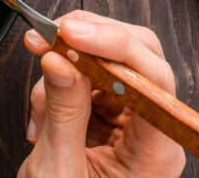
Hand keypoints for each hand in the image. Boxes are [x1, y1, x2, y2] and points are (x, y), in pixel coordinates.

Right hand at [18, 11, 185, 177]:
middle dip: (92, 41)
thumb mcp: (59, 171)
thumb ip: (62, 111)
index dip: (115, 45)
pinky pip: (90, 80)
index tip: (71, 33)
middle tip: (49, 36)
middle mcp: (155, 131)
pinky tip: (43, 114)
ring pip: (111, 62)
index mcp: (157, 152)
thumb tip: (58, 57)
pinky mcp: (113, 119)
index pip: (153, 79)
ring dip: (67, 67)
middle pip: (140, 57)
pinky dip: (60, 84)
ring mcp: (134, 123)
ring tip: (40, 106)